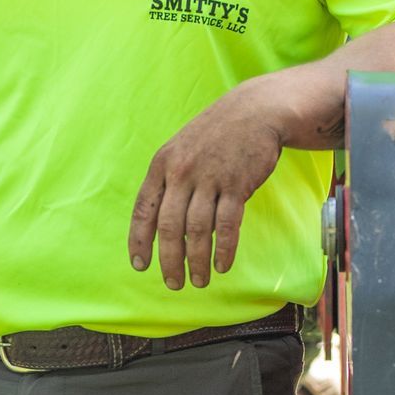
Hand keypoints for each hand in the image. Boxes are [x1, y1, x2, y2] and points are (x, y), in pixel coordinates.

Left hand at [129, 86, 287, 289]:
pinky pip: (227, 225)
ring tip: (199, 281)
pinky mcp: (237, 184)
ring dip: (197, 261)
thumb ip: (169, 181)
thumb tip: (159, 223)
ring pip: (198, 230)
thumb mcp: (181, 149)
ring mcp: (210, 178)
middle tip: (174, 283)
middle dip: (169, 261)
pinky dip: (224, 249)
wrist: (255, 111)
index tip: (139, 265)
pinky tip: (222, 265)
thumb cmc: (216, 135)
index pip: (144, 210)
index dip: (139, 241)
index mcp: (162, 164)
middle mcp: (182, 172)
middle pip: (170, 227)